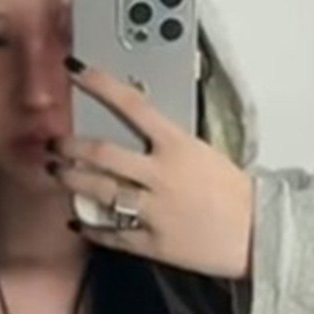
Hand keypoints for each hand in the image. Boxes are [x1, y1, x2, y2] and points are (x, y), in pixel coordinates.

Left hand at [48, 60, 253, 280]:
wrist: (257, 235)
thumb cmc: (235, 193)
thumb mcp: (204, 154)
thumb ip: (170, 145)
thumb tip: (140, 134)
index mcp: (178, 146)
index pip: (132, 105)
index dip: (99, 84)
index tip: (76, 71)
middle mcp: (161, 175)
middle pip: (102, 153)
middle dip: (70, 146)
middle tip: (56, 144)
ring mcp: (153, 210)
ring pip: (99, 191)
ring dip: (72, 180)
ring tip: (58, 174)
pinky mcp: (152, 242)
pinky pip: (111, 233)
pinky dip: (90, 227)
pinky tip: (78, 222)